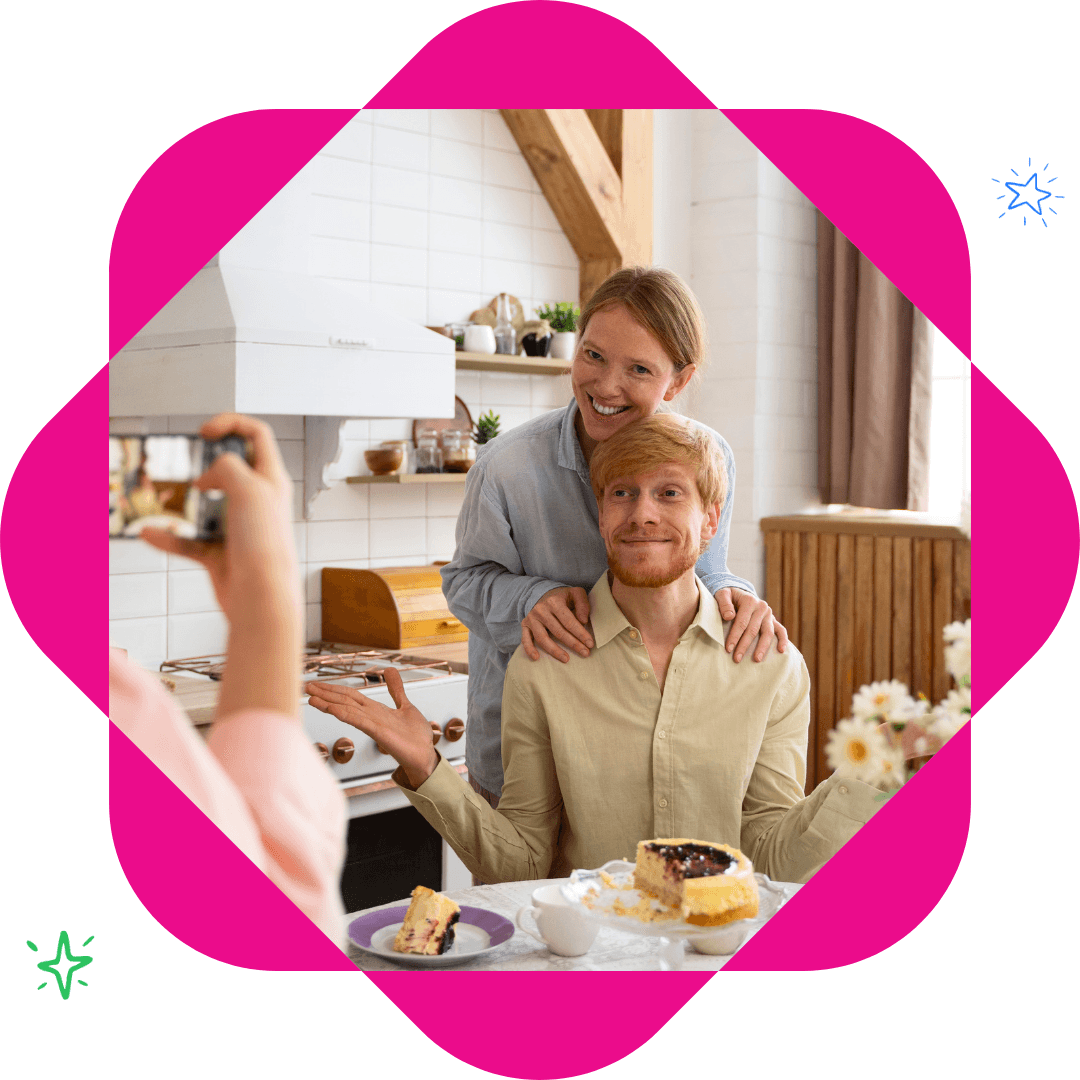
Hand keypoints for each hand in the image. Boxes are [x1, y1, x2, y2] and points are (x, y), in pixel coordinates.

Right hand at [139, 414, 297, 624]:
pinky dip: (170, 537)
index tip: (204, 432)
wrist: (262, 599)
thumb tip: (210, 476)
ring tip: (164, 498)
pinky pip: (189, 540)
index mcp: (272, 480)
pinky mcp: (222, 553)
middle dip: (203, 465)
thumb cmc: (264, 544)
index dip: (231, 423)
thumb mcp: (248, 489)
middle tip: (185, 468)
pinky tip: (150, 535)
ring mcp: (239, 527)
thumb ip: (227, 467)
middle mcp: (258, 500)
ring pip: (205, 506)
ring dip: (183, 503)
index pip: (257, 435)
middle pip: (229, 468)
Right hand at [305, 669, 438, 787]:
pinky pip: (359, 721)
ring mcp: (373, 724)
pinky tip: (332, 709)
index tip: (317, 684)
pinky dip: (345, 714)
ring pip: (346, 710)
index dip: (333, 689)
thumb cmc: (415, 736)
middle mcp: (370, 716)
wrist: (424, 755)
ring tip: (311, 697)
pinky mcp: (379, 732)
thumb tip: (389, 670)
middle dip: (325, 694)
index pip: (350, 696)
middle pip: (343, 701)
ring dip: (329, 703)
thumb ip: (395, 689)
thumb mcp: (405, 705)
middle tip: (306, 687)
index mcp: (374, 709)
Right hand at [521, 586, 592, 662]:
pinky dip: (529, 649)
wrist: (542, 593)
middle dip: (573, 644)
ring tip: (566, 659)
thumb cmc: (562, 597)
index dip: (581, 634)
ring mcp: (531, 618)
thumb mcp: (575, 593)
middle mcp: (541, 610)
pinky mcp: (525, 625)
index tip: (590, 644)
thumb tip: (584, 621)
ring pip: (542, 638)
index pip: (569, 621)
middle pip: (558, 632)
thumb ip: (582, 604)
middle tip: (585, 653)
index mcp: (554, 602)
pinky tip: (536, 658)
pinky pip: (525, 639)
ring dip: (555, 651)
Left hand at [715, 588, 788, 662]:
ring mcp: (769, 614)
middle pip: (753, 629)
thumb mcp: (722, 594)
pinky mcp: (773, 619)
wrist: (739, 593)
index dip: (735, 636)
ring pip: (768, 632)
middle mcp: (761, 607)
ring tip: (757, 659)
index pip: (742, 622)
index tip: (728, 648)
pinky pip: (781, 630)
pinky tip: (781, 650)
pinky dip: (783, 640)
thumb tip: (729, 616)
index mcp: (749, 601)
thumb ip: (724, 604)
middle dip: (744, 645)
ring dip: (762, 647)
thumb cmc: (728, 596)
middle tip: (737, 659)